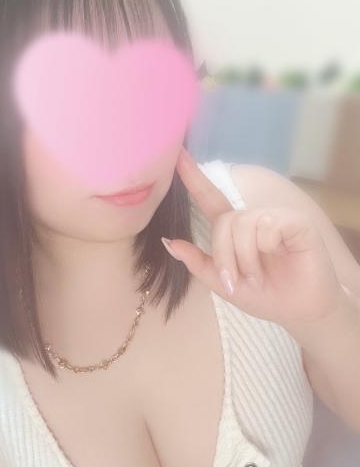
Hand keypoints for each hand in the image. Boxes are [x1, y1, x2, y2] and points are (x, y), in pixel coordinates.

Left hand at [161, 148, 343, 327]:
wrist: (298, 312)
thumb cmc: (263, 296)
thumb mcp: (222, 283)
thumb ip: (197, 262)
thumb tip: (168, 242)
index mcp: (233, 230)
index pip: (210, 198)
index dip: (194, 177)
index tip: (178, 154)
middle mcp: (253, 219)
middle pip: (224, 221)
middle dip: (224, 255)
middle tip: (236, 280)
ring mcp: (275, 218)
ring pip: (244, 223)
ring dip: (245, 258)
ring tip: (258, 276)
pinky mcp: (296, 222)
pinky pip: (269, 224)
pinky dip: (267, 247)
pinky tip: (279, 257)